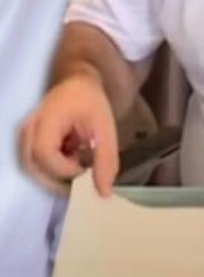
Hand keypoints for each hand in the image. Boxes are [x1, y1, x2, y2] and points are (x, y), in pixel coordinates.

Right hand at [19, 71, 119, 195]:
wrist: (78, 83)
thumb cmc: (91, 102)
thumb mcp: (105, 128)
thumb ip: (105, 159)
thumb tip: (104, 193)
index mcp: (45, 122)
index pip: (44, 155)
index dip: (64, 169)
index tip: (85, 166)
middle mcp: (28, 131)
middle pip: (34, 168)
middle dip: (58, 179)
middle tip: (82, 177)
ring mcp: (25, 137)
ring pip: (33, 169)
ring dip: (56, 175)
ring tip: (78, 166)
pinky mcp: (28, 142)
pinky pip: (35, 164)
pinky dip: (53, 169)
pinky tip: (71, 160)